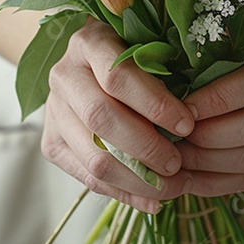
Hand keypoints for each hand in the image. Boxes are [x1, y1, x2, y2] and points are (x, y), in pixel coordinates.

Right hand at [41, 19, 195, 212]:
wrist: (89, 63)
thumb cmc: (133, 54)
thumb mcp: (147, 47)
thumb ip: (163, 71)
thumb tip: (191, 119)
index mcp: (88, 43)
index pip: (117, 77)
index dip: (154, 104)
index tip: (188, 124)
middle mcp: (63, 75)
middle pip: (101, 118)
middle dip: (146, 146)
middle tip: (179, 162)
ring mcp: (53, 112)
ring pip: (93, 157)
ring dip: (138, 178)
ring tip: (173, 185)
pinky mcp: (52, 144)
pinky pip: (88, 178)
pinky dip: (125, 193)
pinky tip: (154, 201)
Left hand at [173, 40, 243, 195]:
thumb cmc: (241, 41)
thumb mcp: (231, 35)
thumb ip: (210, 54)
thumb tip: (169, 88)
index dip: (220, 98)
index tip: (183, 106)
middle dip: (210, 135)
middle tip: (172, 136)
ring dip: (207, 162)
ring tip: (172, 155)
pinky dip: (212, 181)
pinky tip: (185, 175)